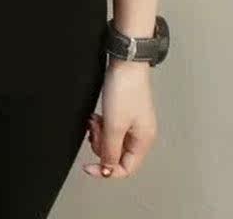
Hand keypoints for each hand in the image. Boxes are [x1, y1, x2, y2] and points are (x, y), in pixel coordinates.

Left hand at [83, 58, 157, 179]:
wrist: (126, 63)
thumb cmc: (125, 88)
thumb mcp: (114, 125)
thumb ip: (110, 150)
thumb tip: (107, 170)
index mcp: (144, 140)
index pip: (126, 168)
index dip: (106, 170)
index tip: (88, 166)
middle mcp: (141, 133)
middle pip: (117, 154)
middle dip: (101, 145)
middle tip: (95, 131)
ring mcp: (133, 122)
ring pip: (112, 140)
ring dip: (100, 134)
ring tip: (95, 121)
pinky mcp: (124, 111)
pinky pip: (111, 127)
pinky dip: (101, 124)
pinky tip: (96, 117)